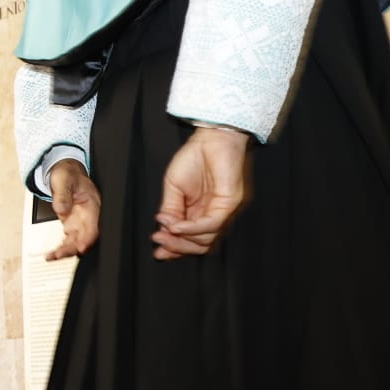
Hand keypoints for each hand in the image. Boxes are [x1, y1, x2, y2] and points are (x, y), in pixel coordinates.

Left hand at [45, 159, 102, 260]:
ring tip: (52, 257)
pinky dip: (61, 248)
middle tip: (59, 255)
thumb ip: (63, 195)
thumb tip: (62, 209)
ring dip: (65, 251)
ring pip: (76, 242)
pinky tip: (52, 254)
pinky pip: (68, 240)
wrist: (64, 173)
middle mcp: (88, 216)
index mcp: (93, 205)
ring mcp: (80, 222)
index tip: (81, 247)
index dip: (89, 238)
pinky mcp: (72, 225)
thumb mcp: (64, 180)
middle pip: (85, 237)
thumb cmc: (68, 174)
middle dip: (73, 249)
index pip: (94, 225)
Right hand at [152, 126, 251, 259]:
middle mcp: (214, 216)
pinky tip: (176, 226)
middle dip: (177, 248)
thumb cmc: (195, 158)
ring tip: (164, 233)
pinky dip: (192, 228)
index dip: (175, 248)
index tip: (158, 251)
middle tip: (159, 244)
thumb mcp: (173, 187)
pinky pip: (212, 224)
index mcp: (201, 213)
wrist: (211, 137)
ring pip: (207, 239)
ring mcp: (224, 211)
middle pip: (200, 245)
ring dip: (182, 240)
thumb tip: (163, 227)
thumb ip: (170, 209)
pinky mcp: (230, 204)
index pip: (192, 239)